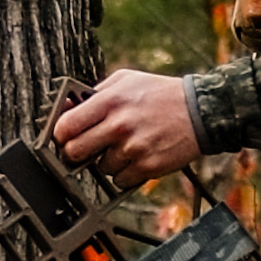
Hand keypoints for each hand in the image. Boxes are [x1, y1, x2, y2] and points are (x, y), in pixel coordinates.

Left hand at [51, 65, 201, 185]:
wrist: (201, 112)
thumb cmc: (161, 93)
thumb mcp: (126, 80)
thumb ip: (95, 93)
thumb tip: (67, 107)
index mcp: (110, 101)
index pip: (66, 126)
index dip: (60, 134)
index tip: (63, 137)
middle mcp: (119, 125)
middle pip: (75, 152)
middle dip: (76, 153)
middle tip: (84, 149)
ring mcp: (133, 148)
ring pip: (99, 167)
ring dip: (106, 161)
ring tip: (123, 146)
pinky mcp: (147, 167)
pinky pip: (120, 179)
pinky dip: (124, 172)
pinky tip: (135, 157)